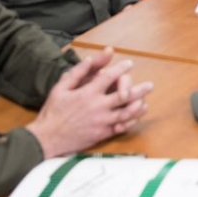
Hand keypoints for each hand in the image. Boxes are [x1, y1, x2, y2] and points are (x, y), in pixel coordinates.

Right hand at [26, 47, 152, 157]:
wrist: (47, 138)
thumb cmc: (52, 111)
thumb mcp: (61, 88)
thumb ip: (77, 72)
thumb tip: (90, 58)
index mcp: (87, 93)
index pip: (109, 77)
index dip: (121, 69)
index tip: (129, 64)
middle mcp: (97, 107)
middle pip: (124, 95)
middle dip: (139, 89)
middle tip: (150, 85)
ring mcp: (101, 122)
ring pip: (126, 113)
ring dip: (138, 106)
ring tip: (145, 102)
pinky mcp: (101, 134)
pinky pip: (120, 128)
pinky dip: (130, 122)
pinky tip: (135, 118)